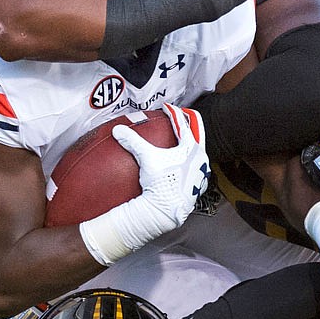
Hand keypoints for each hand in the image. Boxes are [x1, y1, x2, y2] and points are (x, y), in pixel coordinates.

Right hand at [112, 102, 209, 227]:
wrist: (166, 211)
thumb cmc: (161, 184)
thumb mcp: (146, 158)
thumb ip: (133, 142)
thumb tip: (118, 130)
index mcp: (191, 148)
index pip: (182, 124)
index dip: (173, 113)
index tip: (167, 107)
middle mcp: (200, 158)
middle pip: (198, 132)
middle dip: (190, 122)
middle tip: (183, 115)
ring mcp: (201, 172)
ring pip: (199, 150)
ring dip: (192, 142)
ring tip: (184, 138)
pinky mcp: (198, 184)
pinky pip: (197, 166)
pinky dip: (191, 160)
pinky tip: (184, 163)